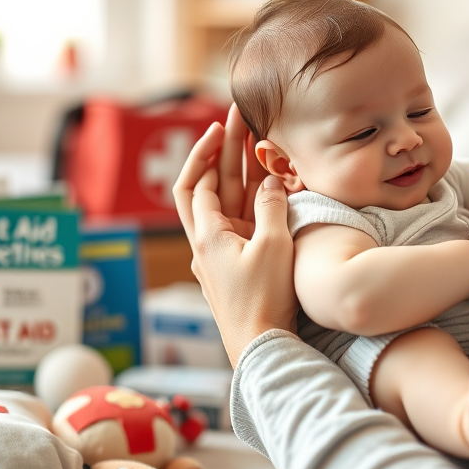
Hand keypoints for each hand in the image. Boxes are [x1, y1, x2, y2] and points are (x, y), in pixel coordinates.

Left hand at [173, 105, 297, 366]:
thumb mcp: (273, 247)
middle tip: (237, 121)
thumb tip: (270, 182)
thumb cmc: (265, 300)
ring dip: (237, 173)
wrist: (262, 347)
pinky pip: (240, 222)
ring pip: (225, 203)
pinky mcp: (236, 266)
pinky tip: (266, 187)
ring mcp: (221, 255)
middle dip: (222, 152)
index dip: (205, 151)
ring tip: (254, 143)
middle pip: (208, 187)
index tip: (219, 126)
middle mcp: (208, 243)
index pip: (195, 183)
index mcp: (208, 235)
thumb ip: (271, 208)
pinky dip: (250, 199)